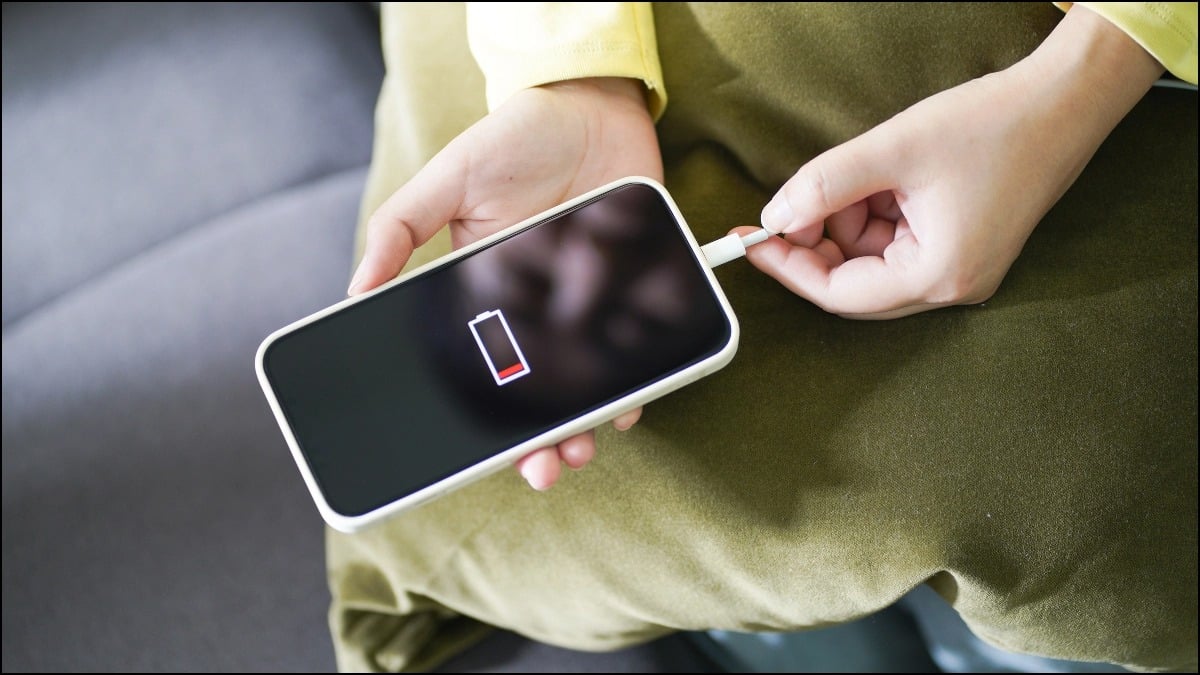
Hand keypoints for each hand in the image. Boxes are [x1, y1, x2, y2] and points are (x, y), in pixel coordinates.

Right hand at [350, 77, 661, 489]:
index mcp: (485, 296)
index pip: (480, 370)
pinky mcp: (631, 294)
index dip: (482, 418)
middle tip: (543, 470)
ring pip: (586, 385)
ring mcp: (587, 307)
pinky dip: (635, 387)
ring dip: (583, 427)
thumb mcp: (449, 179)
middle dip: (537, 443)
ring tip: (580, 451)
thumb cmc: (515, 140)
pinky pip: (636, 353)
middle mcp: (538, 311)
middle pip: (535, 393)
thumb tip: (354, 289)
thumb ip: (401, 228)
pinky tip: (627, 406)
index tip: (483, 456)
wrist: (592, 106)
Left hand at [743, 5, 1163, 319]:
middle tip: (791, 203)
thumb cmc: (992, 124)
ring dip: (848, 222)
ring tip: (861, 172)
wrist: (1064, 101)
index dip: (789, 266)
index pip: (839, 294)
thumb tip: (775, 218)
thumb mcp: (892, 150)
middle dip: (818, 243)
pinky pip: (897, 245)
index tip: (751, 239)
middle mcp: (952, 286)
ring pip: (872, 262)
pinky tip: (883, 177)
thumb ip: (825, 186)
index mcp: (939, 276)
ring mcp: (961, 269)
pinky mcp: (964, 248)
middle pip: (854, 285)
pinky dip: (875, 215)